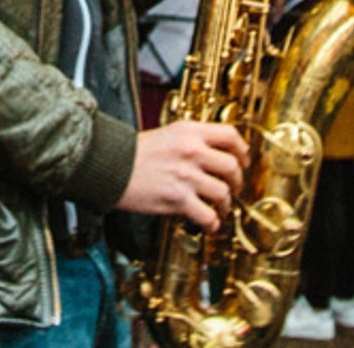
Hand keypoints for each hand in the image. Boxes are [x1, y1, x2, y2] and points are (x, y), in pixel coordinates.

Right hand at [117, 120, 248, 231]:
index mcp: (189, 131)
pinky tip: (209, 223)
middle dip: (237, 181)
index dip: (242, 150)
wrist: (109, 167)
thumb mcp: (167, 134)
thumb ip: (192, 140)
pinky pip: (208, 215)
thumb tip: (215, 154)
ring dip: (225, 204)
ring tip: (219, 208)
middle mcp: (191, 150)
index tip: (243, 160)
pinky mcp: (177, 199)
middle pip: (232, 166)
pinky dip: (212, 223)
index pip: (231, 136)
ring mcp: (185, 175)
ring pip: (223, 192)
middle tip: (232, 188)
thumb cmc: (135, 153)